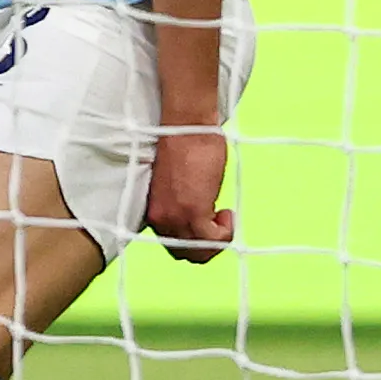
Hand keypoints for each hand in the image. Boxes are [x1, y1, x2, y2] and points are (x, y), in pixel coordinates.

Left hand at [143, 125, 234, 261]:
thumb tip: (200, 212)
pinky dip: (225, 233)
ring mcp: (174, 217)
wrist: (186, 127)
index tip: (208, 223)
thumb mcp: (178, 184)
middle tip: (220, 224)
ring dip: (218, 239)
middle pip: (184, 252)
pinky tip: (226, 214)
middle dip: (207, 245)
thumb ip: (182, 203)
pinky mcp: (192, 212)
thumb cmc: (185, 146)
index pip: (171, 242)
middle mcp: (160, 218)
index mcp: (154, 210)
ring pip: (199, 250)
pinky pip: (212, 240)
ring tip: (223, 217)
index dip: (193, 239)